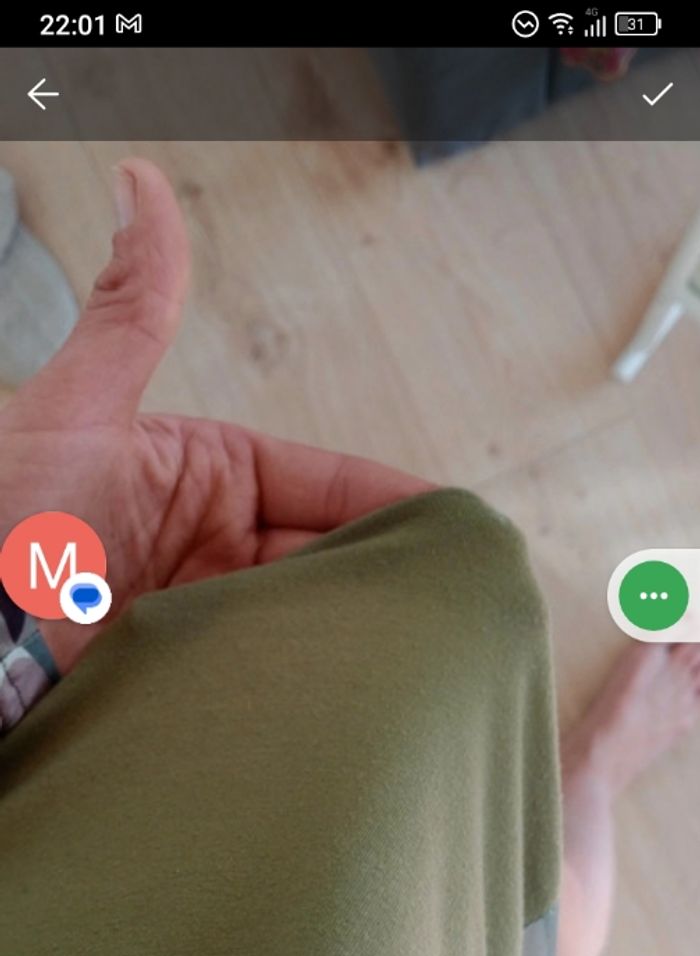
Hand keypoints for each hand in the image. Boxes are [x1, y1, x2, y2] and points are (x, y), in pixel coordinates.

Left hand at [0, 160, 429, 676]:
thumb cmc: (4, 511)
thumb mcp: (79, 402)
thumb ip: (135, 309)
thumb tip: (144, 183)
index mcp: (205, 474)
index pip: (327, 484)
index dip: (392, 504)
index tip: (456, 529)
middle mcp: (212, 546)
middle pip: (327, 559)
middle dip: (384, 576)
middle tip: (455, 603)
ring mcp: (204, 613)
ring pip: (304, 620)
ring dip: (352, 633)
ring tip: (418, 653)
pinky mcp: (190, 677)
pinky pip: (267, 675)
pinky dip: (307, 680)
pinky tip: (351, 692)